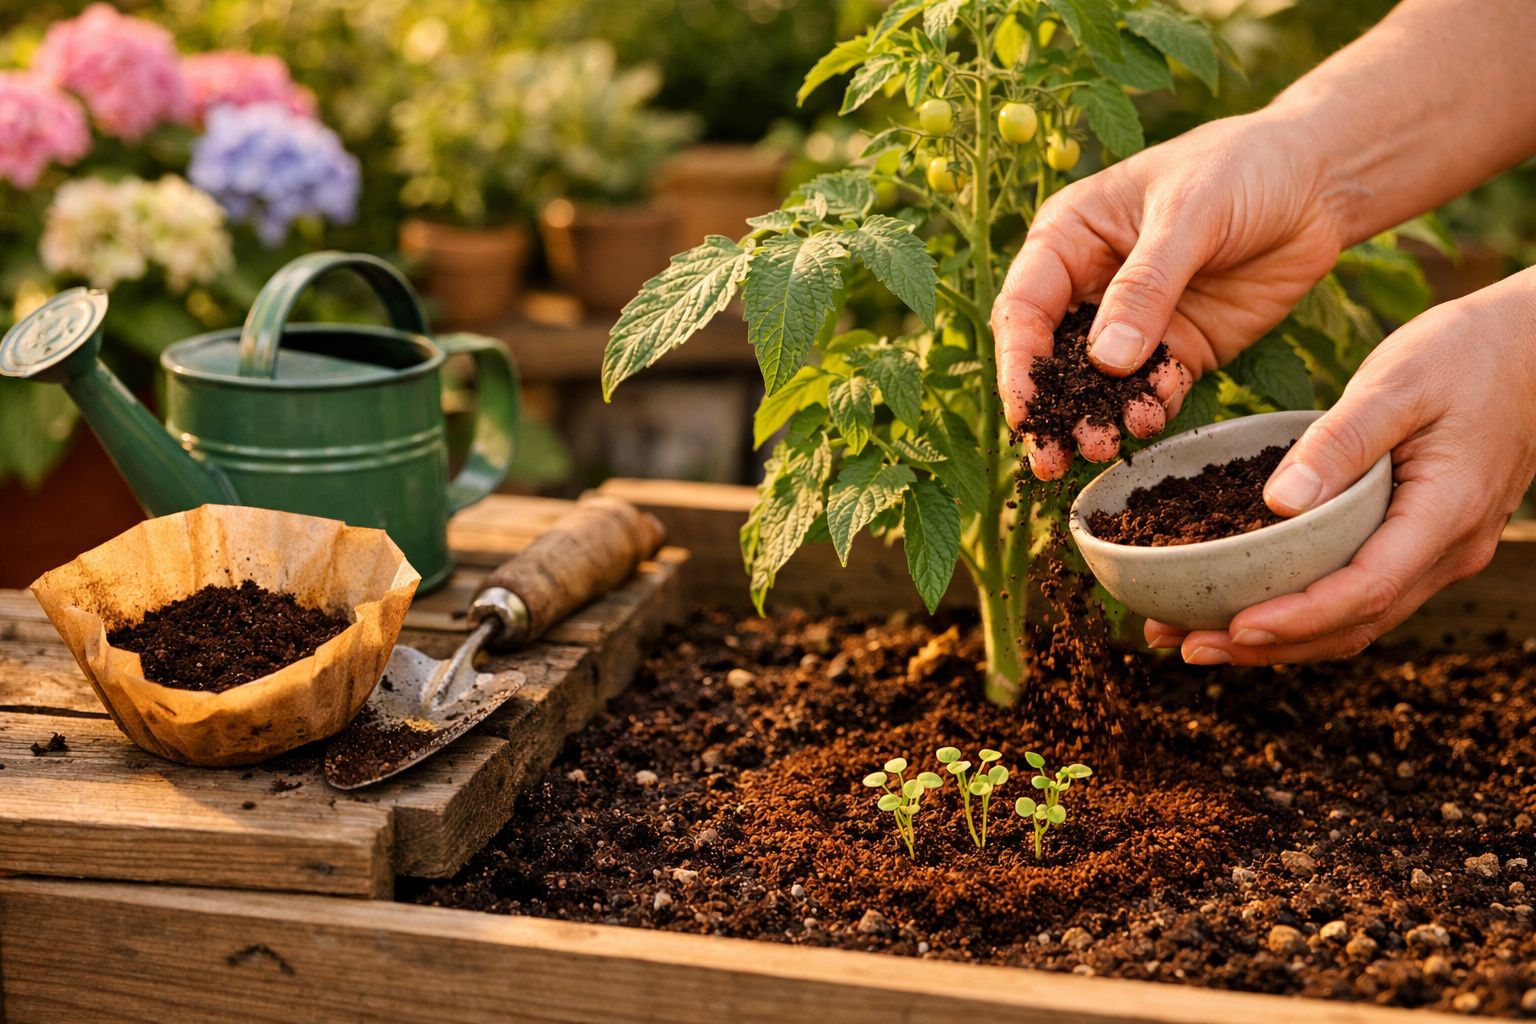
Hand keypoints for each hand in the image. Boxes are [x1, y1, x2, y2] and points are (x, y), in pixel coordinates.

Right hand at [991, 112, 1345, 478]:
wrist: (1320, 181)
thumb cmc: (1241, 167)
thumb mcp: (1190, 212)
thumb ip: (1146, 285)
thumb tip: (1105, 360)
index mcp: (1069, 239)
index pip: (1024, 308)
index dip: (1018, 362)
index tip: (1026, 410)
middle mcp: (1090, 286)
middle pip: (1051, 359)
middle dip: (1050, 410)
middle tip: (1053, 457)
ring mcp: (1136, 323)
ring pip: (1099, 386)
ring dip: (1097, 419)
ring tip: (1105, 446)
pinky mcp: (1180, 350)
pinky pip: (1154, 391)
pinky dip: (1151, 409)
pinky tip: (1155, 415)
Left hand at [1147, 269, 1535, 663]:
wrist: (1534, 343)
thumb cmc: (1466, 352)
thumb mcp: (1398, 382)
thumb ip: (1340, 442)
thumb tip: (1276, 504)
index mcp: (1445, 515)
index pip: (1365, 592)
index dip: (1296, 620)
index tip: (1232, 629)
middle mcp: (1447, 550)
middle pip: (1353, 624)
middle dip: (1268, 647)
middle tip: (1186, 649)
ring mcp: (1437, 553)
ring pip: (1355, 619)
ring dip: (1278, 639)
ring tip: (1195, 638)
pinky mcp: (1419, 541)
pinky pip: (1360, 592)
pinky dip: (1302, 609)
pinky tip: (1245, 602)